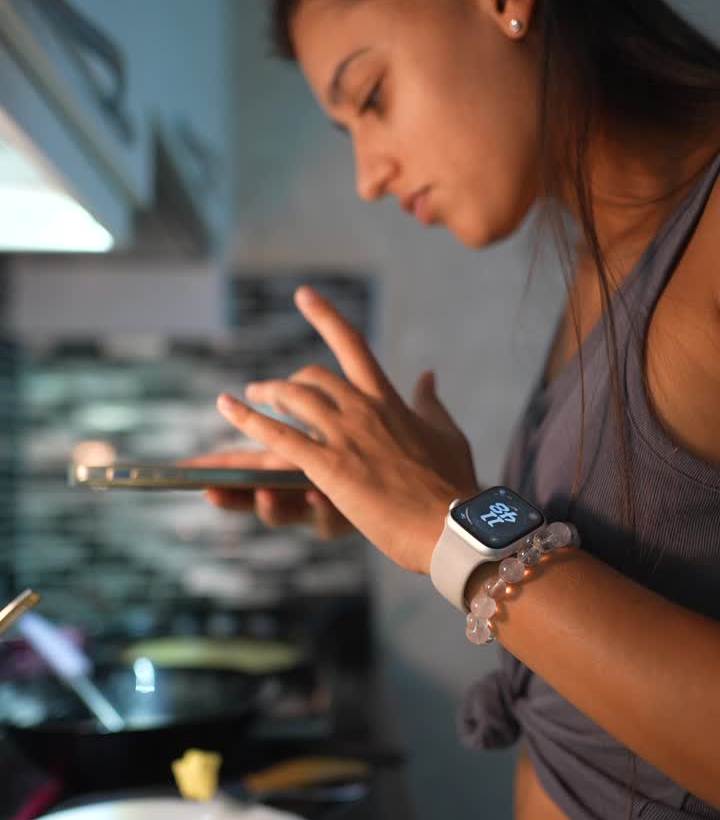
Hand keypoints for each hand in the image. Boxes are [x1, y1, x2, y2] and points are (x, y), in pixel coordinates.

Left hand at [215, 287, 479, 574]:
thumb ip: (431, 403)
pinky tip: (228, 409)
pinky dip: (249, 421)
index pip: (353, 347)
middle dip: (287, 383)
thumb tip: (428, 375)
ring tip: (242, 402)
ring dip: (263, 396)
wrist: (452, 524)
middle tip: (267, 391)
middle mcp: (364, 409)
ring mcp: (345, 435)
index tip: (303, 295)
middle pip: (313, 378)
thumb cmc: (454, 486)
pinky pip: (279, 436)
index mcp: (390, 400)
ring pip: (292, 400)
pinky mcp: (329, 467)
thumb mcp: (448, 434)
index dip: (326, 318)